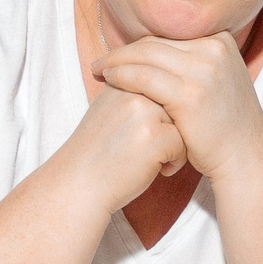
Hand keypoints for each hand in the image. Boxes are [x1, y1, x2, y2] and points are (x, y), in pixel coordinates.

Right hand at [56, 82, 187, 212]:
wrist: (78, 184)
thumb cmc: (98, 152)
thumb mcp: (108, 109)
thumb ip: (132, 93)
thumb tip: (168, 86)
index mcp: (121, 79)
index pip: (159, 85)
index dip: (158, 114)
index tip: (138, 133)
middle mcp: (132, 89)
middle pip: (174, 102)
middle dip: (169, 125)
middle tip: (148, 147)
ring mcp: (144, 111)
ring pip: (183, 121)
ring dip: (176, 142)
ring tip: (155, 158)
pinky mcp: (154, 136)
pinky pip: (184, 144)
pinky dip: (176, 161)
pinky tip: (158, 170)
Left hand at [93, 32, 262, 183]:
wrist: (245, 156)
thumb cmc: (223, 125)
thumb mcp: (215, 81)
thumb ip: (193, 62)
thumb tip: (155, 52)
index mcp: (220, 41)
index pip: (168, 36)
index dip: (139, 45)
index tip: (118, 55)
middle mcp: (214, 49)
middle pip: (155, 42)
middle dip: (123, 51)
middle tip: (100, 62)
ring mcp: (204, 70)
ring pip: (145, 55)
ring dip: (116, 61)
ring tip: (98, 70)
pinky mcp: (190, 94)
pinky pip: (144, 77)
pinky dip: (122, 75)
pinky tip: (109, 81)